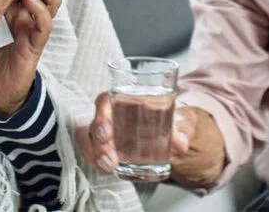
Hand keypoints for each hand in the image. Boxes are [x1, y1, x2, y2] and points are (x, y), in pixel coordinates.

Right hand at [75, 95, 224, 187]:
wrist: (169, 129)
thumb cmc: (169, 118)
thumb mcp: (179, 120)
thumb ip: (182, 129)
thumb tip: (181, 144)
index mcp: (125, 100)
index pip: (105, 101)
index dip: (102, 115)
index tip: (107, 134)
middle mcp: (111, 113)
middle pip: (94, 123)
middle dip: (97, 143)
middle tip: (109, 159)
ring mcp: (106, 130)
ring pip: (87, 138)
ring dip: (94, 154)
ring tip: (109, 167)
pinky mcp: (105, 145)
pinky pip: (91, 150)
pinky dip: (95, 160)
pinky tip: (108, 169)